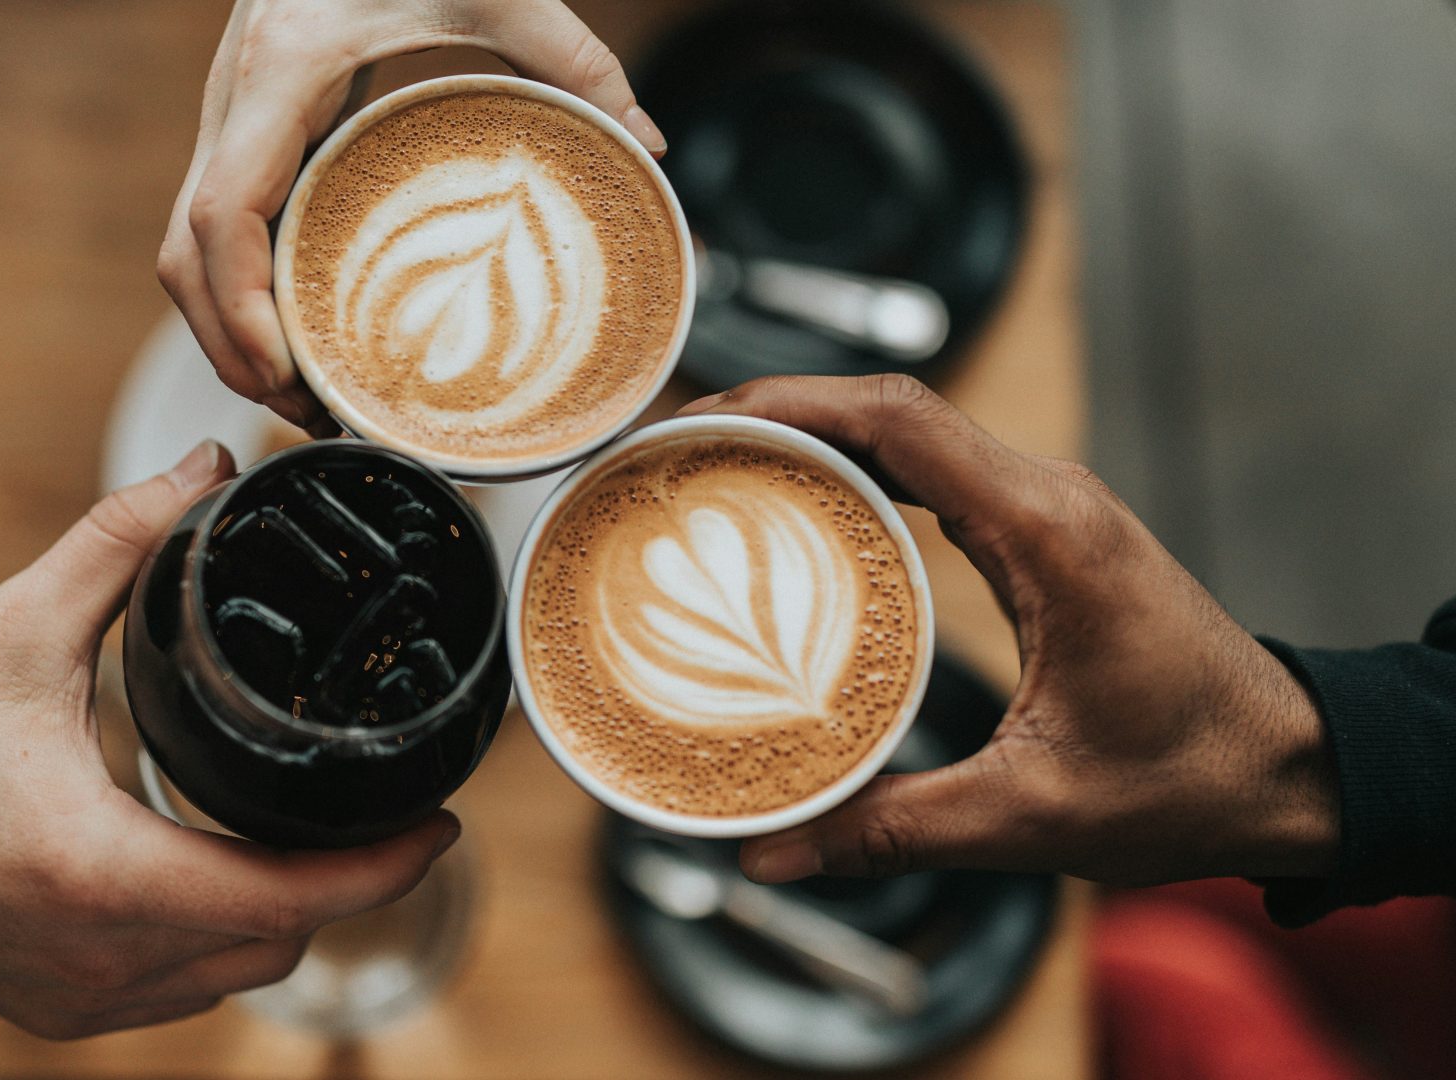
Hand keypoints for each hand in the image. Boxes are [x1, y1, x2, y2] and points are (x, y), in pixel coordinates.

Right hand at [158, 0, 665, 431]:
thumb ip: (575, 58)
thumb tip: (644, 143)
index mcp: (280, 73)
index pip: (220, 215)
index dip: (239, 309)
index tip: (285, 372)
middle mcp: (235, 101)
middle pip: (184, 257)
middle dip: (229, 348)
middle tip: (304, 412)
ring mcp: (230, 116)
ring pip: (185, 249)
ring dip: (227, 329)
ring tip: (301, 392)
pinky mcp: (248, 128)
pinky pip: (216, 227)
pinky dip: (239, 290)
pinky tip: (296, 328)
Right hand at [677, 376, 1337, 887]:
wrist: (1293, 774)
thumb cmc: (1192, 780)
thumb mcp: (1031, 814)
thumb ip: (893, 828)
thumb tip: (772, 853)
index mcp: (1048, 532)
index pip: (900, 418)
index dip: (788, 403)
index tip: (701, 419)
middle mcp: (1048, 498)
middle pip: (889, 409)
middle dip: (775, 413)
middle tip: (677, 451)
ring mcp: (1048, 510)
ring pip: (910, 434)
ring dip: (813, 439)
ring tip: (715, 472)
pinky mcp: (1043, 537)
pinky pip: (934, 475)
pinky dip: (858, 476)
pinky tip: (798, 516)